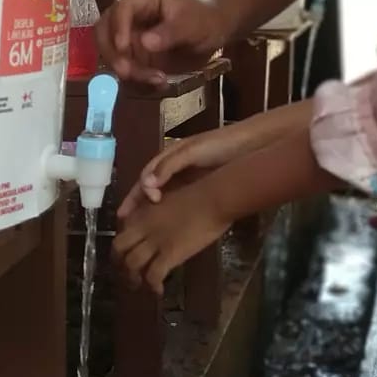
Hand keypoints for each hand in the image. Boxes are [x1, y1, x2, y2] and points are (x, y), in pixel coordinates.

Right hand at [94, 0, 229, 84]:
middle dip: (112, 53)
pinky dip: (137, 81)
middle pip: (104, 30)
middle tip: (127, 72)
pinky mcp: (133, 56)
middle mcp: (131, 16)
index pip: (121, 8)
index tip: (124, 48)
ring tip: (157, 80)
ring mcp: (129, 36)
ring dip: (127, 71)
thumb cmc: (205, 21)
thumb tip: (144, 42)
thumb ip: (171, 32)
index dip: (118, 27)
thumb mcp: (194, 24)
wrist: (212, 35)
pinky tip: (159, 83)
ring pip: (111, 54)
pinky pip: (125, 70)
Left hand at [113, 181, 230, 294]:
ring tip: (140, 285)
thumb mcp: (170, 201)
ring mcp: (155, 240)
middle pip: (119, 247)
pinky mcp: (169, 254)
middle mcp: (144, 226)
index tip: (130, 251)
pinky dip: (153, 285)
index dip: (124, 243)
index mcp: (144, 211)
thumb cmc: (198, 194)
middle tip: (126, 273)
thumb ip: (159, 214)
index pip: (123, 229)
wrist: (213, 199)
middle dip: (119, 262)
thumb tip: (159, 228)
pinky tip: (158, 290)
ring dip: (133, 277)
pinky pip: (153, 274)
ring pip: (132, 263)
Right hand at [117, 125, 252, 218]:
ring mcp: (186, 179)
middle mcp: (173, 168)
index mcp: (169, 156)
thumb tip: (146, 184)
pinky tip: (167, 226)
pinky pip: (178, 201)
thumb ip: (169, 166)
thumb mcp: (192, 152)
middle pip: (149, 187)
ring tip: (141, 230)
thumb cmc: (219, 146)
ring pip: (163, 196)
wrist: (249, 146)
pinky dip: (169, 212)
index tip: (135, 210)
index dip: (136, 194)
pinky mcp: (198, 188)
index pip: (145, 176)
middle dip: (137, 205)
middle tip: (126, 225)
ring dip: (151, 211)